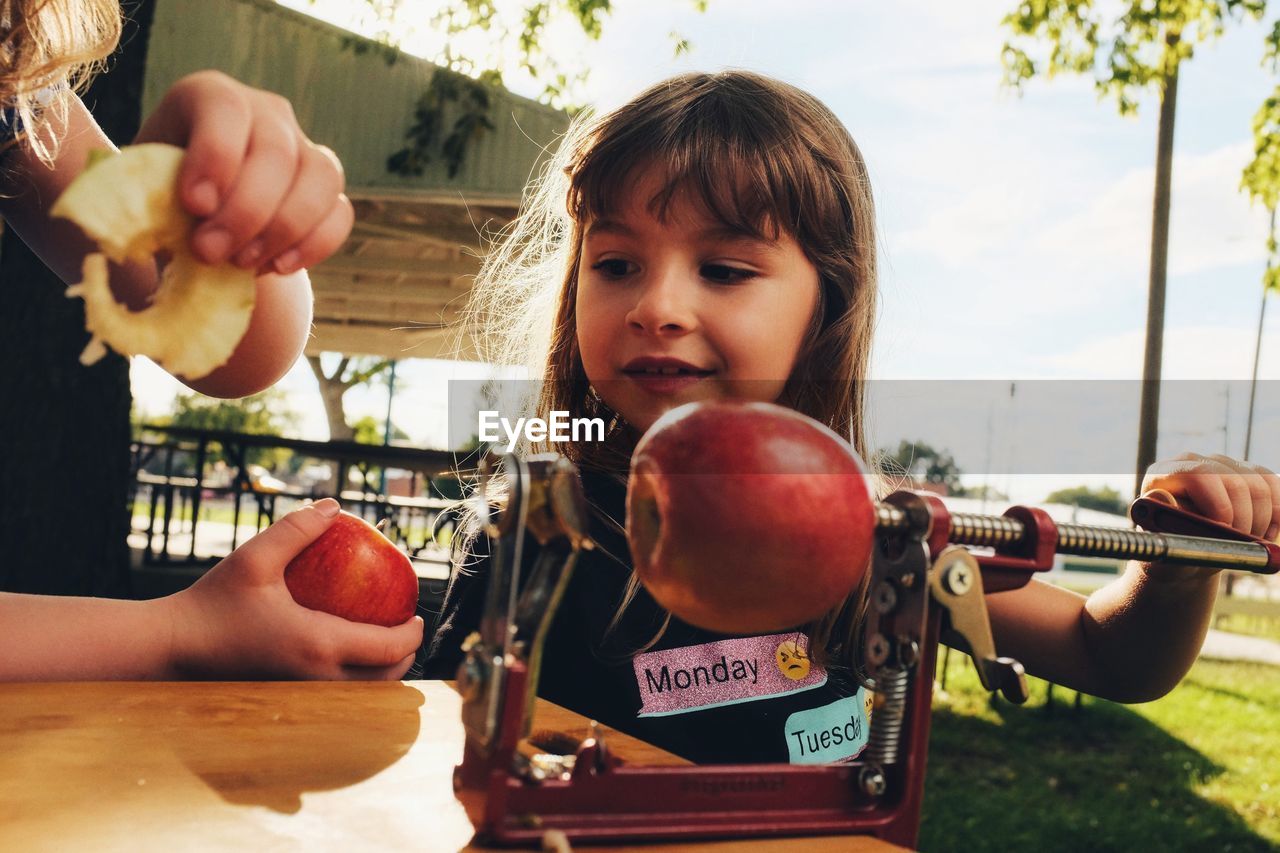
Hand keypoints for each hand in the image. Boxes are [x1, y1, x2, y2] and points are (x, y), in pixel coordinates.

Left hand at [135, 70, 353, 275]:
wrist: (197, 219)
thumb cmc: (158, 199)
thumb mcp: (137, 189)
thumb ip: (135, 202)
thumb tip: (125, 236)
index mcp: (211, 97)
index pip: (226, 112)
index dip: (215, 157)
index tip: (194, 206)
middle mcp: (266, 114)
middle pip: (277, 153)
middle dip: (245, 211)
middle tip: (209, 254)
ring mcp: (305, 148)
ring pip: (321, 179)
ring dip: (284, 229)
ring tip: (243, 264)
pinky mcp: (328, 190)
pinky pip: (340, 213)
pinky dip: (314, 244)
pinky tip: (278, 267)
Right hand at [166, 499, 423, 679]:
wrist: (172, 649)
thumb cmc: (212, 602)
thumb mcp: (254, 557)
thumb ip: (297, 529)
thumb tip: (335, 506)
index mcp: (318, 645)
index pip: (387, 648)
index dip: (412, 634)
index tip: (417, 616)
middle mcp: (317, 680)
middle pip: (383, 679)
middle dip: (404, 658)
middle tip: (406, 630)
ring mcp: (302, 697)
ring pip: (361, 695)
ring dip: (381, 674)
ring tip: (383, 644)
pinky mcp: (288, 702)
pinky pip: (336, 697)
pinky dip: (354, 682)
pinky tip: (347, 658)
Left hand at [1141, 452, 1279, 579]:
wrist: (1187, 555)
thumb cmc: (1171, 551)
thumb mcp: (1163, 545)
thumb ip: (1162, 524)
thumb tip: (1160, 497)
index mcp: (1163, 474)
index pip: (1199, 475)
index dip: (1219, 505)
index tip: (1225, 532)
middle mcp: (1192, 461)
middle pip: (1234, 481)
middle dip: (1243, 520)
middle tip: (1238, 545)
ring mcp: (1221, 464)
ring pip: (1259, 485)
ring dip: (1261, 520)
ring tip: (1248, 543)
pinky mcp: (1246, 472)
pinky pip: (1273, 485)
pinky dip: (1276, 513)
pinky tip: (1264, 533)